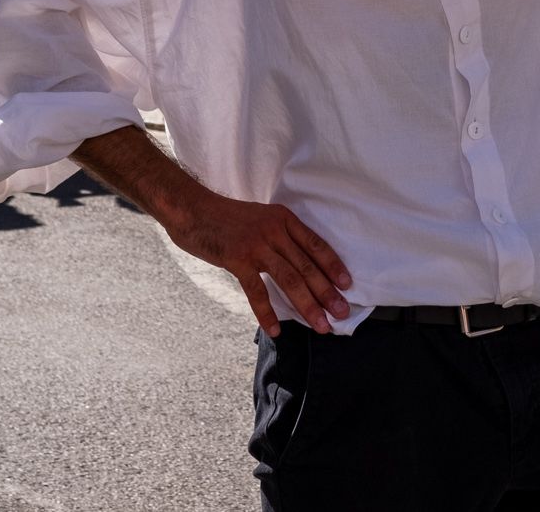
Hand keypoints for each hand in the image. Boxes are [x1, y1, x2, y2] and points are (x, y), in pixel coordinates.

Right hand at [164, 187, 352, 336]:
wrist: (193, 209)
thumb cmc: (227, 218)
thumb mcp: (261, 219)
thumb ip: (279, 237)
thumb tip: (297, 264)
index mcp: (283, 219)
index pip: (315, 245)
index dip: (333, 266)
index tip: (347, 285)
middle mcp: (275, 231)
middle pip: (307, 266)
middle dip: (327, 292)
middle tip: (342, 312)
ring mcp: (256, 245)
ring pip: (289, 279)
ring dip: (307, 305)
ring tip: (321, 325)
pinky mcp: (237, 259)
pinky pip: (256, 291)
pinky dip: (267, 312)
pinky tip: (275, 330)